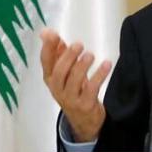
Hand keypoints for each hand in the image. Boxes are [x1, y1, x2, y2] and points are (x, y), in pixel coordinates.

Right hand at [40, 27, 111, 141]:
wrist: (84, 120)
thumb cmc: (74, 90)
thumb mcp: (64, 73)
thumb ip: (58, 52)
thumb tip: (47, 32)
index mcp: (50, 79)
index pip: (45, 62)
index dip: (47, 48)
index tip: (52, 34)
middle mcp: (58, 89)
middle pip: (59, 73)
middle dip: (68, 57)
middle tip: (79, 45)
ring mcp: (71, 98)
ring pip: (73, 81)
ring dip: (82, 66)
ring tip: (90, 55)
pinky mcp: (85, 105)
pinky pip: (92, 89)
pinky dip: (99, 75)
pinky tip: (106, 64)